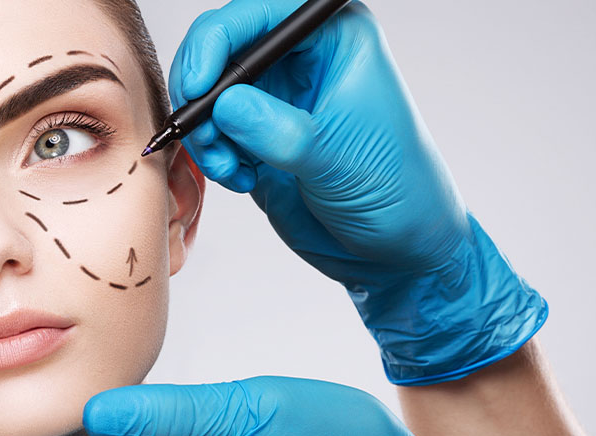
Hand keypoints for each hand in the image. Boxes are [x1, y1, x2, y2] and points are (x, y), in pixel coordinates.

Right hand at [170, 0, 546, 384]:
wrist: (397, 251)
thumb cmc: (398, 193)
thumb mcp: (336, 159)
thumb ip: (277, 129)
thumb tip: (223, 104)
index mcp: (336, 39)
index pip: (262, 13)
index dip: (218, 41)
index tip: (198, 84)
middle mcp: (304, 59)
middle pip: (225, 47)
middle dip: (204, 92)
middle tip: (201, 132)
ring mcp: (279, 97)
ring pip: (212, 92)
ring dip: (206, 131)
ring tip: (229, 168)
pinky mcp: (261, 134)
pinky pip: (215, 130)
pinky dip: (214, 154)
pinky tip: (242, 178)